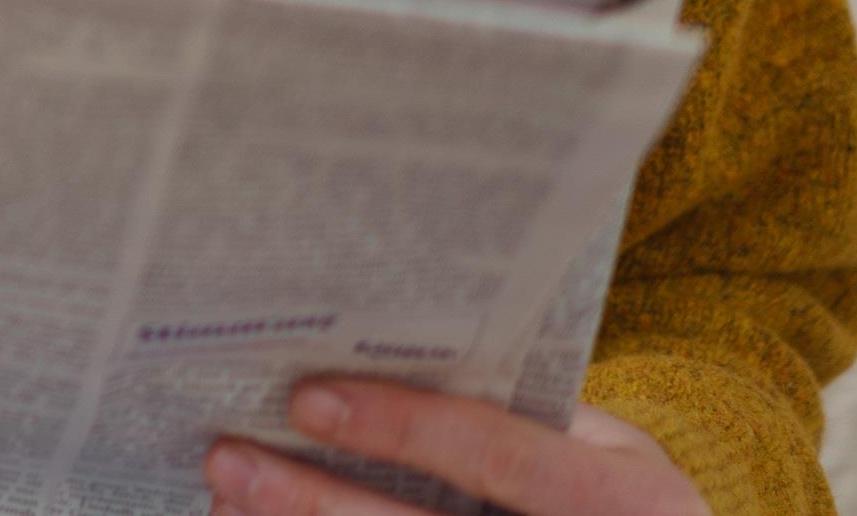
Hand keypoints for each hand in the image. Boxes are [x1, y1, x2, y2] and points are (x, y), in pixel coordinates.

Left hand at [209, 383, 703, 515]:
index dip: (405, 428)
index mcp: (629, 502)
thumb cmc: (623, 504)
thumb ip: (520, 417)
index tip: (305, 400)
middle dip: (319, 504)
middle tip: (227, 461)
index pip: (501, 459)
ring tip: (228, 505)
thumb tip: (381, 356)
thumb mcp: (612, 455)